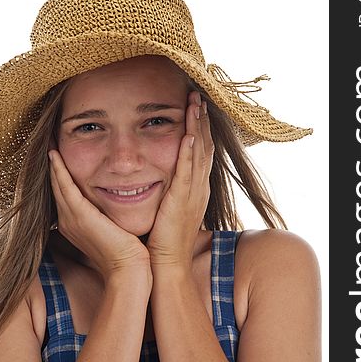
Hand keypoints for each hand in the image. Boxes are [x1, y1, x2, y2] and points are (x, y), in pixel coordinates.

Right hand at [49, 150, 151, 280]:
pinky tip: (54, 154)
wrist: (129, 269)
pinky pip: (64, 186)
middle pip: (56, 187)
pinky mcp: (79, 216)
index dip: (60, 174)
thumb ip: (110, 215)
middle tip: (48, 142)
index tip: (59, 154)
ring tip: (48, 142)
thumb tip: (117, 203)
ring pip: (56, 184)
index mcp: (75, 224)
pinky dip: (58, 169)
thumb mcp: (115, 229)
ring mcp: (70, 219)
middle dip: (52, 165)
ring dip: (52, 163)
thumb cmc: (128, 253)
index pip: (65, 193)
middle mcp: (68, 221)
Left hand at [146, 91, 213, 267]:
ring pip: (198, 153)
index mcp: (195, 189)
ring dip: (197, 126)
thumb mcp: (168, 210)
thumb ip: (167, 192)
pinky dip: (188, 152)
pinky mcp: (181, 202)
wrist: (166, 266)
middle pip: (204, 146)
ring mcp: (193, 194)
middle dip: (202, 120)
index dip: (199, 128)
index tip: (195, 107)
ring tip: (195, 103)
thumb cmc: (163, 242)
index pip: (199, 152)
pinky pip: (187, 172)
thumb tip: (157, 179)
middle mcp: (199, 188)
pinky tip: (187, 134)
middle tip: (198, 95)